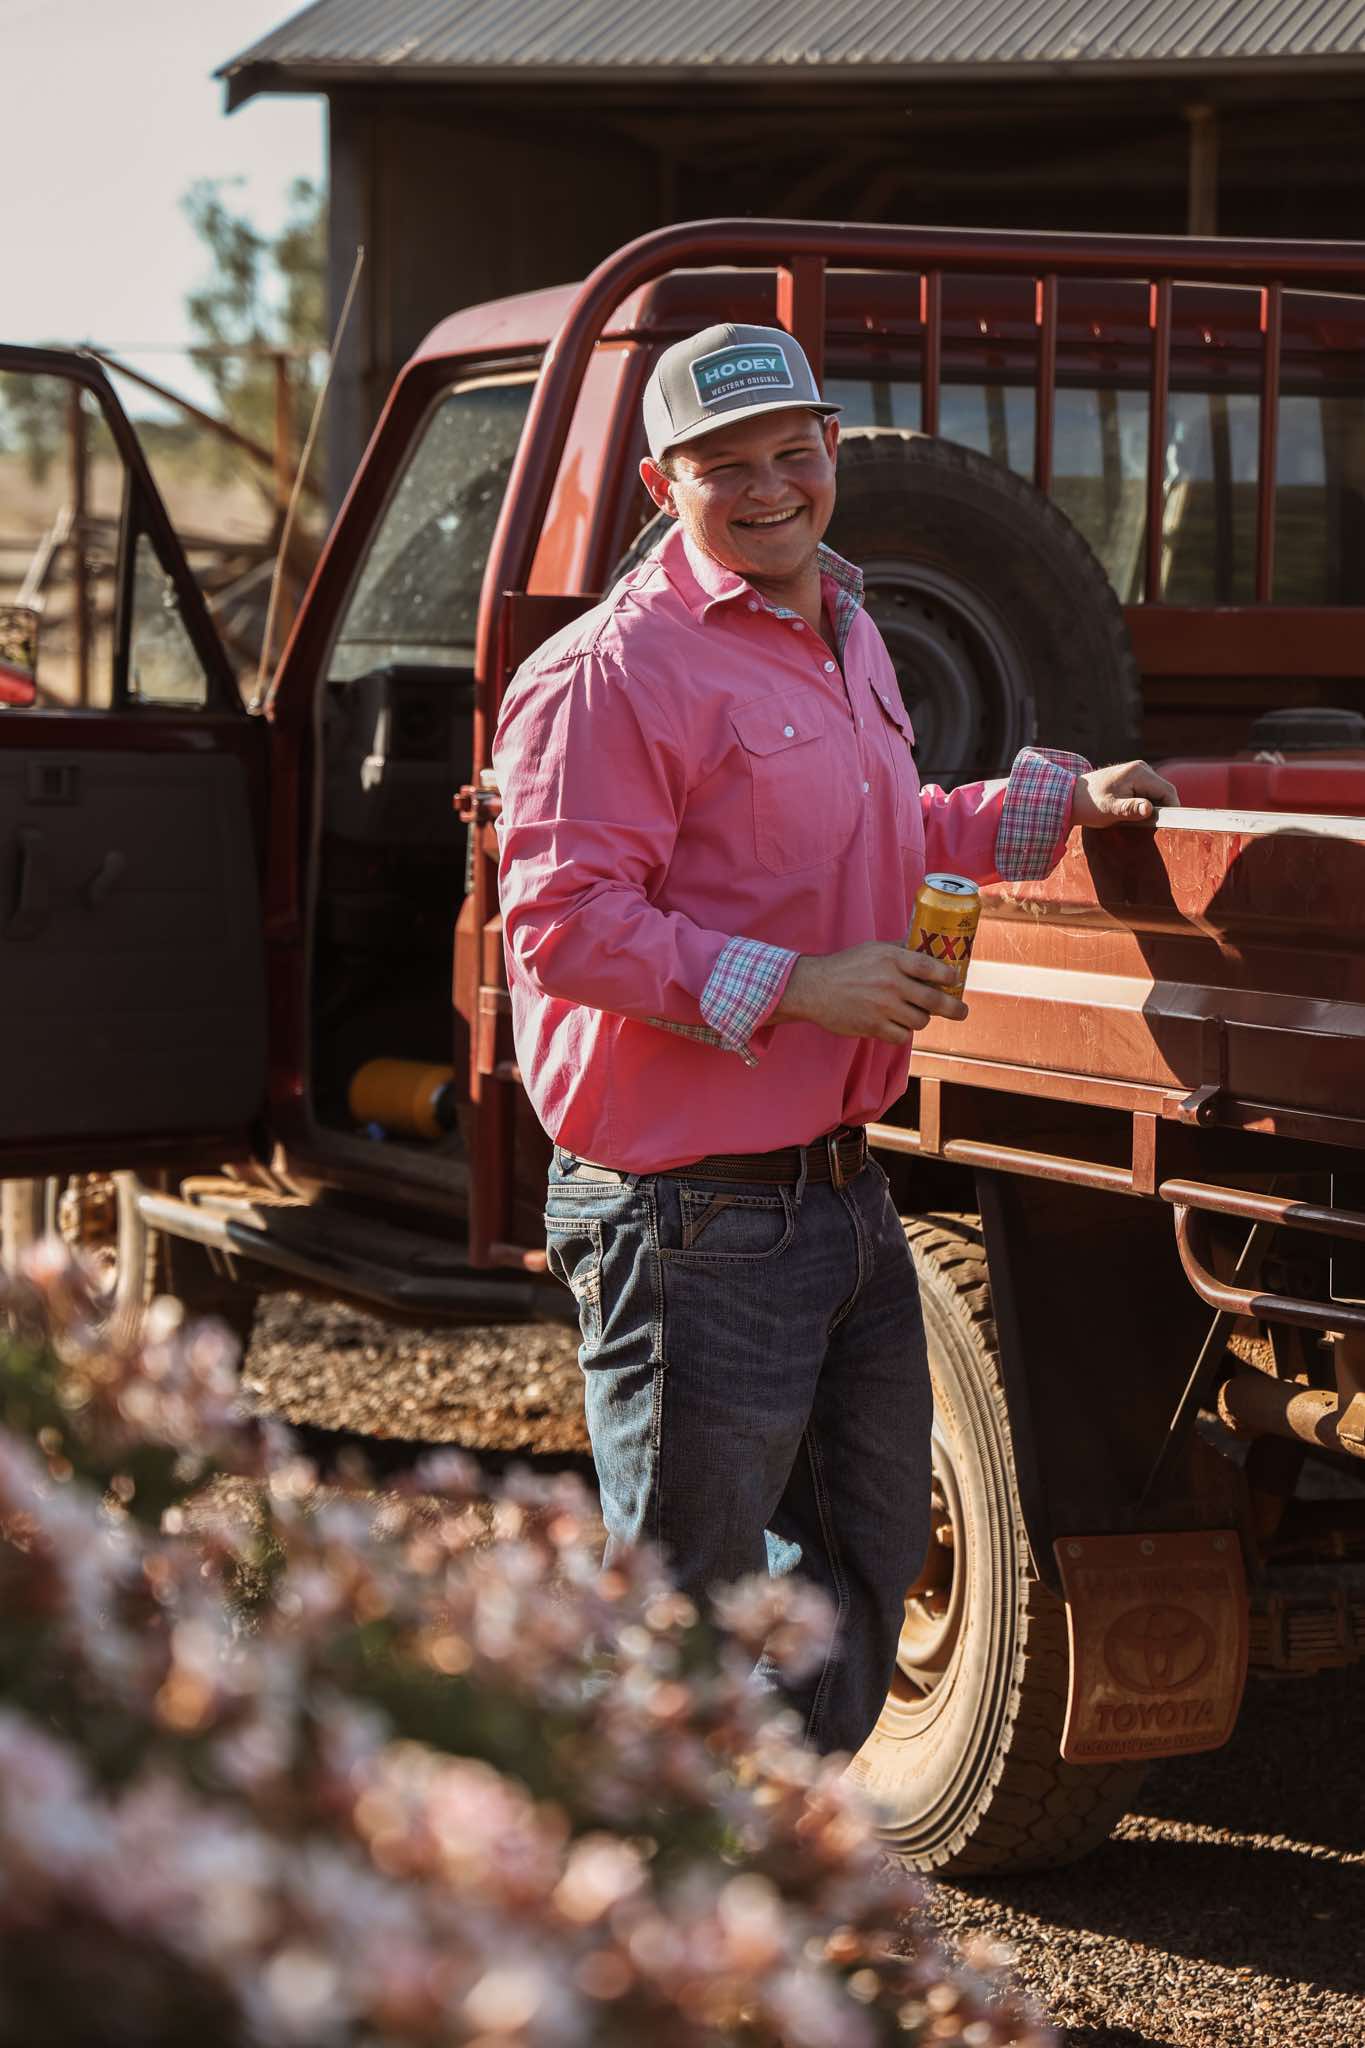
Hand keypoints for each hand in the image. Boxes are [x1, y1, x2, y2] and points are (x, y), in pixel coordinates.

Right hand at [774, 942, 966, 1044]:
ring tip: (914, 1014)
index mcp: (891, 959)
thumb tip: (928, 949)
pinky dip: (902, 1033)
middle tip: (961, 1012)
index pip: (930, 967)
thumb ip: (900, 951)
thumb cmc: (846, 966)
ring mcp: (882, 1007)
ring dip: (921, 1019)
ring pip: (920, 1021)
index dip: (948, 975)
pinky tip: (897, 1025)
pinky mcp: (873, 1026)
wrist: (814, 988)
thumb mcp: (873, 949)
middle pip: (934, 1000)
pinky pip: (901, 1036)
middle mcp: (890, 983)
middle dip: (954, 1009)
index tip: (956, 979)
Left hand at [1071, 759, 1178, 827]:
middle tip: (1154, 828)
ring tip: (1141, 823)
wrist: (1070, 797)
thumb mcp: (1110, 810)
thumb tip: (1148, 809)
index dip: (1173, 809)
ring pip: (1156, 793)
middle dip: (1162, 810)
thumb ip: (1130, 809)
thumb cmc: (1089, 804)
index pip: (1168, 791)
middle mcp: (1141, 768)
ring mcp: (1137, 772)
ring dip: (1153, 808)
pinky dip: (1145, 805)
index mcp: (1139, 772)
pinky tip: (1135, 817)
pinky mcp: (1132, 779)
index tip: (1170, 826)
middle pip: (1164, 792)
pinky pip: (1147, 793)